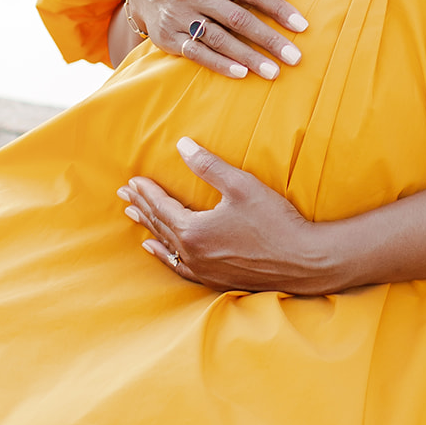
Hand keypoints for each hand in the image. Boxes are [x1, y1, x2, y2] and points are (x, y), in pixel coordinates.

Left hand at [117, 138, 333, 293]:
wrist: (302, 261)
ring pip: (165, 246)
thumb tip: (182, 145)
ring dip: (149, 227)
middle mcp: (192, 254)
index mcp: (194, 231)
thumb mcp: (241, 185)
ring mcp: (202, 270)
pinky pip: (178, 266)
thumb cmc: (273, 221)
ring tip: (133, 215)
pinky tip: (156, 249)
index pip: (162, 207)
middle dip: (141, 206)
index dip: (147, 191)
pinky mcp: (213, 279)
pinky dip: (163, 254)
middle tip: (124, 193)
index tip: (133, 179)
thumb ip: (209, 166)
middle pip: (159, 225)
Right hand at [127, 0, 307, 80]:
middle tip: (294, 57)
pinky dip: (220, 64)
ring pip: (219, 39)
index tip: (301, 26)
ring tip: (273, 71)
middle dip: (269, 39)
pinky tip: (241, 73)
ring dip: (249, 57)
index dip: (278, 9)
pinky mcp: (167, 36)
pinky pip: (197, 53)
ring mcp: (178, 15)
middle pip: (238, 18)